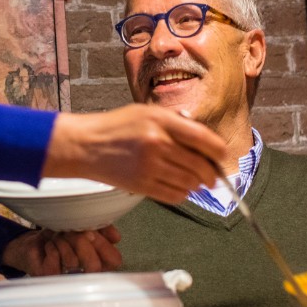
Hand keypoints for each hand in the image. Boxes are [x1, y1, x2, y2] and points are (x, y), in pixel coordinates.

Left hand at [2, 226, 121, 275]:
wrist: (34, 244)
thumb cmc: (60, 237)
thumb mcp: (82, 227)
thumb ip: (101, 229)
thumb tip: (116, 237)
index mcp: (97, 262)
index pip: (114, 260)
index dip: (104, 245)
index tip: (93, 232)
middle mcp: (84, 274)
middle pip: (95, 266)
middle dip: (83, 243)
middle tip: (75, 232)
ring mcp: (66, 279)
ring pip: (73, 261)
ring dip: (64, 241)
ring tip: (58, 236)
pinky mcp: (49, 278)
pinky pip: (55, 260)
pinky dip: (52, 246)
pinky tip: (49, 244)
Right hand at [44, 104, 222, 203]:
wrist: (85, 145)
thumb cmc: (116, 126)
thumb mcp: (146, 111)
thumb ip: (176, 122)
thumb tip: (204, 140)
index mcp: (161, 121)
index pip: (204, 139)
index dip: (219, 151)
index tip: (221, 156)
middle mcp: (157, 143)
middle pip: (200, 165)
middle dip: (211, 174)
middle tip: (213, 177)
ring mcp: (149, 166)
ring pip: (190, 182)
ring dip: (197, 184)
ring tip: (195, 181)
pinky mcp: (141, 185)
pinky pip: (174, 195)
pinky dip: (182, 194)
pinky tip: (179, 187)